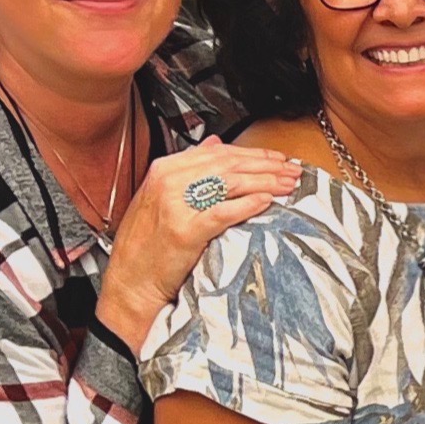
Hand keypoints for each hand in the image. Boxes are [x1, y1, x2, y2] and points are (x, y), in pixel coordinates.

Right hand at [93, 142, 306, 342]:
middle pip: (229, 165)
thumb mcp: (163, 196)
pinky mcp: (184, 229)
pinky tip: (267, 202)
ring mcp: (175, 204)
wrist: (131, 281)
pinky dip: (248, 205)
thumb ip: (190, 168)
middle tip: (292, 171)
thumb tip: (215, 143)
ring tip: (288, 185)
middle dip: (267, 166)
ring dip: (266, 182)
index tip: (278, 159)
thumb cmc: (148, 243)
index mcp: (165, 169)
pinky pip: (223, 211)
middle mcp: (168, 181)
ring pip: (230, 184)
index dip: (254, 154)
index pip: (219, 153)